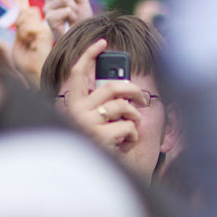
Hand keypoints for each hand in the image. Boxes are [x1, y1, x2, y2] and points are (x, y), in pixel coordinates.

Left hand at [12, 4, 53, 85]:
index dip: (21, 10)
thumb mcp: (18, 41)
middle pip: (28, 10)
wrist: (33, 74)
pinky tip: (29, 44)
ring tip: (26, 42)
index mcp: (37, 30)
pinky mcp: (45, 33)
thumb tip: (22, 10)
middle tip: (21, 37)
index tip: (19, 14)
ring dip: (20, 29)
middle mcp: (43, 28)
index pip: (30, 11)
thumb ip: (20, 27)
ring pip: (27, 16)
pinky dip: (23, 34)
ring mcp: (45, 30)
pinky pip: (28, 26)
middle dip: (19, 20)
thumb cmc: (26, 63)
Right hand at [44, 0, 92, 36]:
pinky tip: (69, 24)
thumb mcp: (82, 2)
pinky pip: (65, 10)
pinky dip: (72, 16)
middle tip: (75, 4)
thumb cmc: (82, 22)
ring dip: (74, 8)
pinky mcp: (49, 19)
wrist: (84, 38)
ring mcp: (49, 8)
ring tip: (73, 18)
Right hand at [58, 37, 147, 153]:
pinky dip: (133, 134)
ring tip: (131, 128)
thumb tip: (124, 90)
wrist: (83, 173)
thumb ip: (101, 105)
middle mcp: (76, 111)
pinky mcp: (99, 136)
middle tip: (142, 98)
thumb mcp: (92, 121)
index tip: (102, 42)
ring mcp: (87, 123)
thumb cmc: (94, 144)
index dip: (89, 54)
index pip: (77, 72)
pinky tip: (126, 143)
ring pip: (123, 106)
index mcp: (73, 104)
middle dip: (133, 90)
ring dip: (134, 116)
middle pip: (112, 87)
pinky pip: (128, 126)